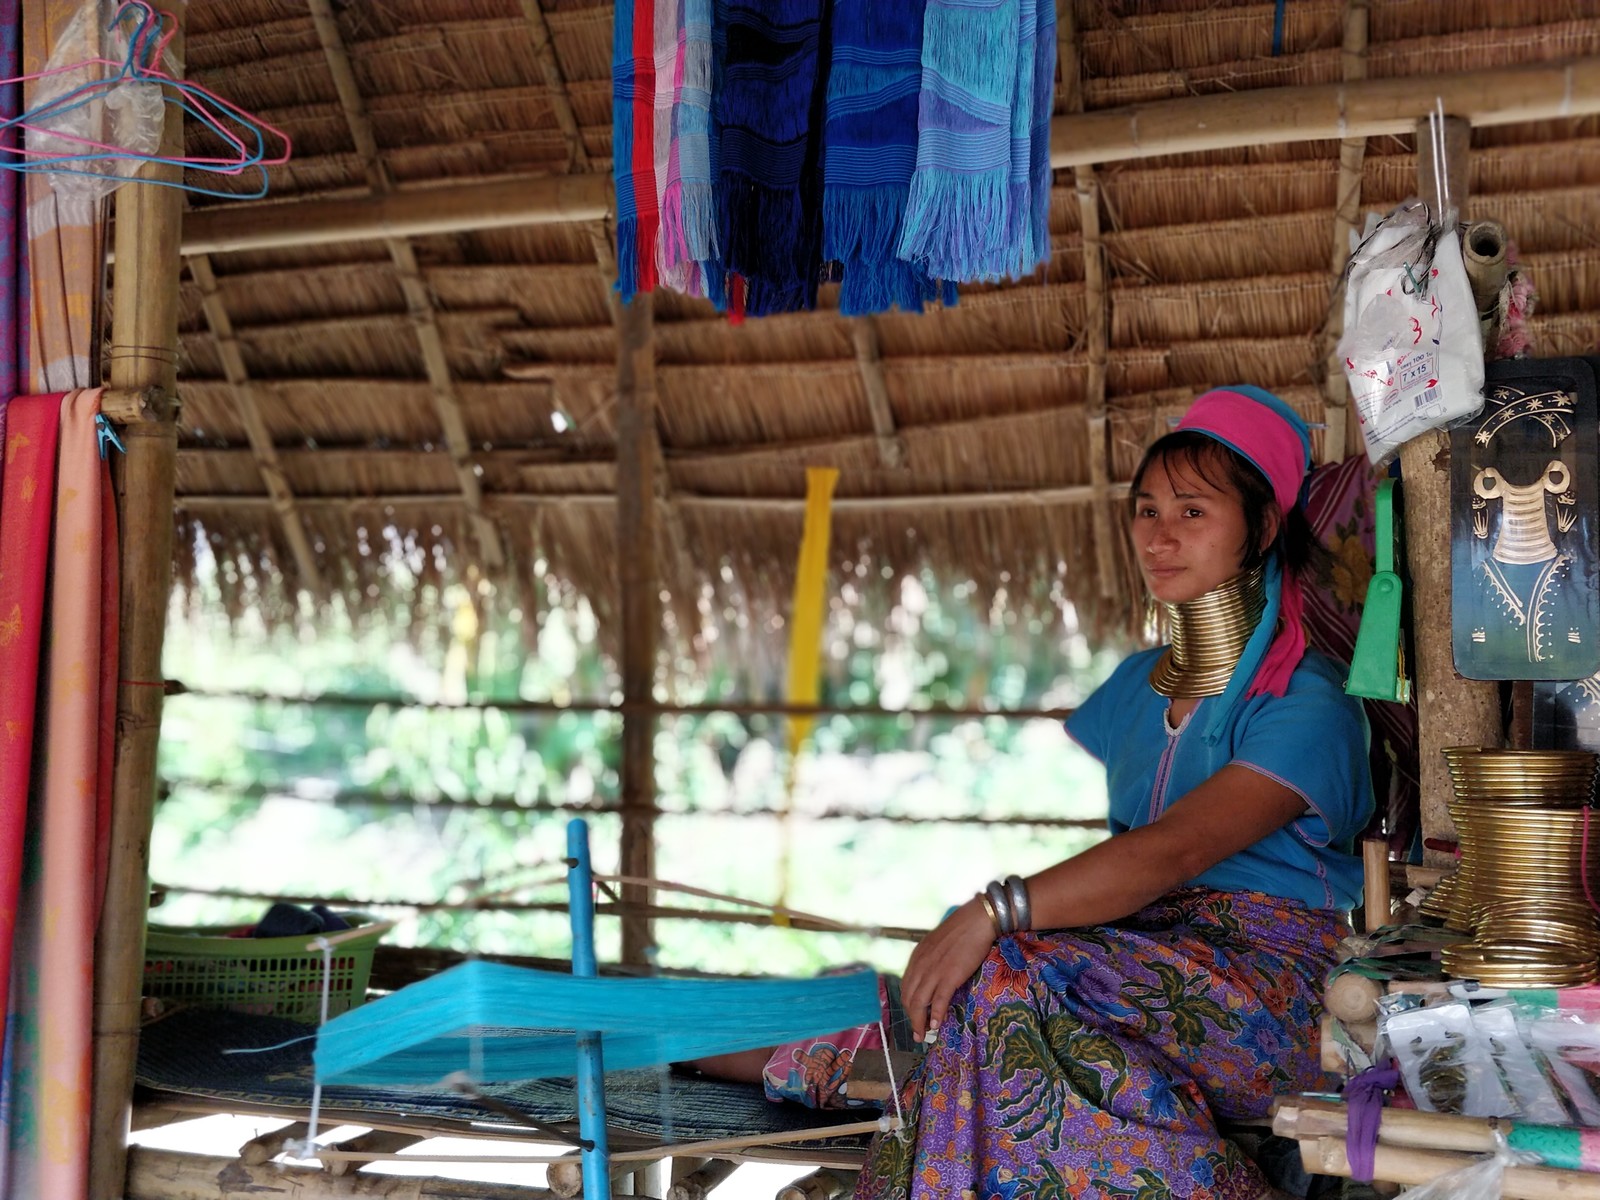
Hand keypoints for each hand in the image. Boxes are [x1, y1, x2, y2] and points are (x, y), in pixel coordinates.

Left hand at [900, 897, 997, 1042]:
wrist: (975, 921)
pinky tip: (936, 1025)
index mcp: (917, 957)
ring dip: (920, 1022)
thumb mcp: (936, 944)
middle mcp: (920, 966)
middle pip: (909, 998)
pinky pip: (938, 1001)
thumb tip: (931, 977)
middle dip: (911, 1018)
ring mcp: (934, 971)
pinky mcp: (949, 976)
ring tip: (923, 1034)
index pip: (905, 987)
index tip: (913, 1016)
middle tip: (917, 1032)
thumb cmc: (960, 931)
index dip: (908, 1005)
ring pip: (919, 1003)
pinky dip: (936, 1015)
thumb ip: (929, 960)